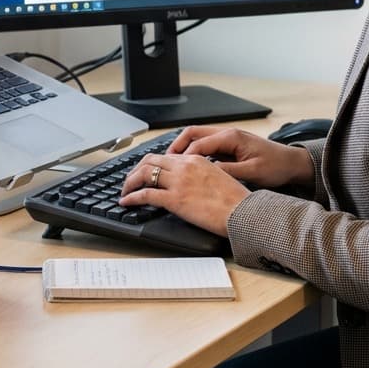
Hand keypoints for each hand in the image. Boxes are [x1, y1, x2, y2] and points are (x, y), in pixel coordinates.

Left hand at [119, 152, 249, 236]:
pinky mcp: (175, 199)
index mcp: (196, 159)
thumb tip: (190, 182)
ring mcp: (178, 182)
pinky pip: (145, 194)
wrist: (243, 212)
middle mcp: (184, 166)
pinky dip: (132, 197)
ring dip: (130, 182)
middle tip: (130, 180)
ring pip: (143, 174)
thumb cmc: (236, 200)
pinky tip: (126, 202)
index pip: (165, 156)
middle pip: (150, 160)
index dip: (151, 164)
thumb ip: (201, 174)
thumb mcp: (219, 177)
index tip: (145, 172)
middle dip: (136, 170)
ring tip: (125, 191)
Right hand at [166, 125, 314, 190]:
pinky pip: (207, 146)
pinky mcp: (230, 146)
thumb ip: (228, 172)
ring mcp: (228, 138)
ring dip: (185, 148)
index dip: (183, 156)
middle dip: (177, 146)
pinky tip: (191, 166)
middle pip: (193, 133)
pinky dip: (195, 153)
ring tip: (173, 163)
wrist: (292, 163)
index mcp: (231, 137)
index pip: (199, 143)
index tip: (172, 167)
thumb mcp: (252, 173)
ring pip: (198, 138)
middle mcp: (227, 133)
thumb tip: (206, 173)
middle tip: (165, 161)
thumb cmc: (276, 166)